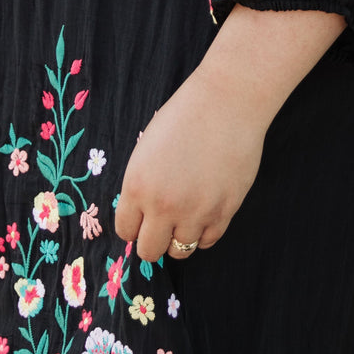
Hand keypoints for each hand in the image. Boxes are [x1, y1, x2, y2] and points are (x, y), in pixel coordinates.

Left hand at [114, 66, 266, 261]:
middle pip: (149, 250)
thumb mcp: (147, 150)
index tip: (143, 219)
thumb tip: (143, 216)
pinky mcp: (224, 211)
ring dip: (181, 237)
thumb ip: (142, 185)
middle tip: (163, 224)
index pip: (125, 231)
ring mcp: (195, 211)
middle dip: (154, 240)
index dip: (134, 226)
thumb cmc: (185, 116)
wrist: (227, 102)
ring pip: (180, 251)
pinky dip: (205, 232)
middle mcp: (163, 205)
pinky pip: (208, 241)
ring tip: (187, 215)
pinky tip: (205, 211)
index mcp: (137, 186)